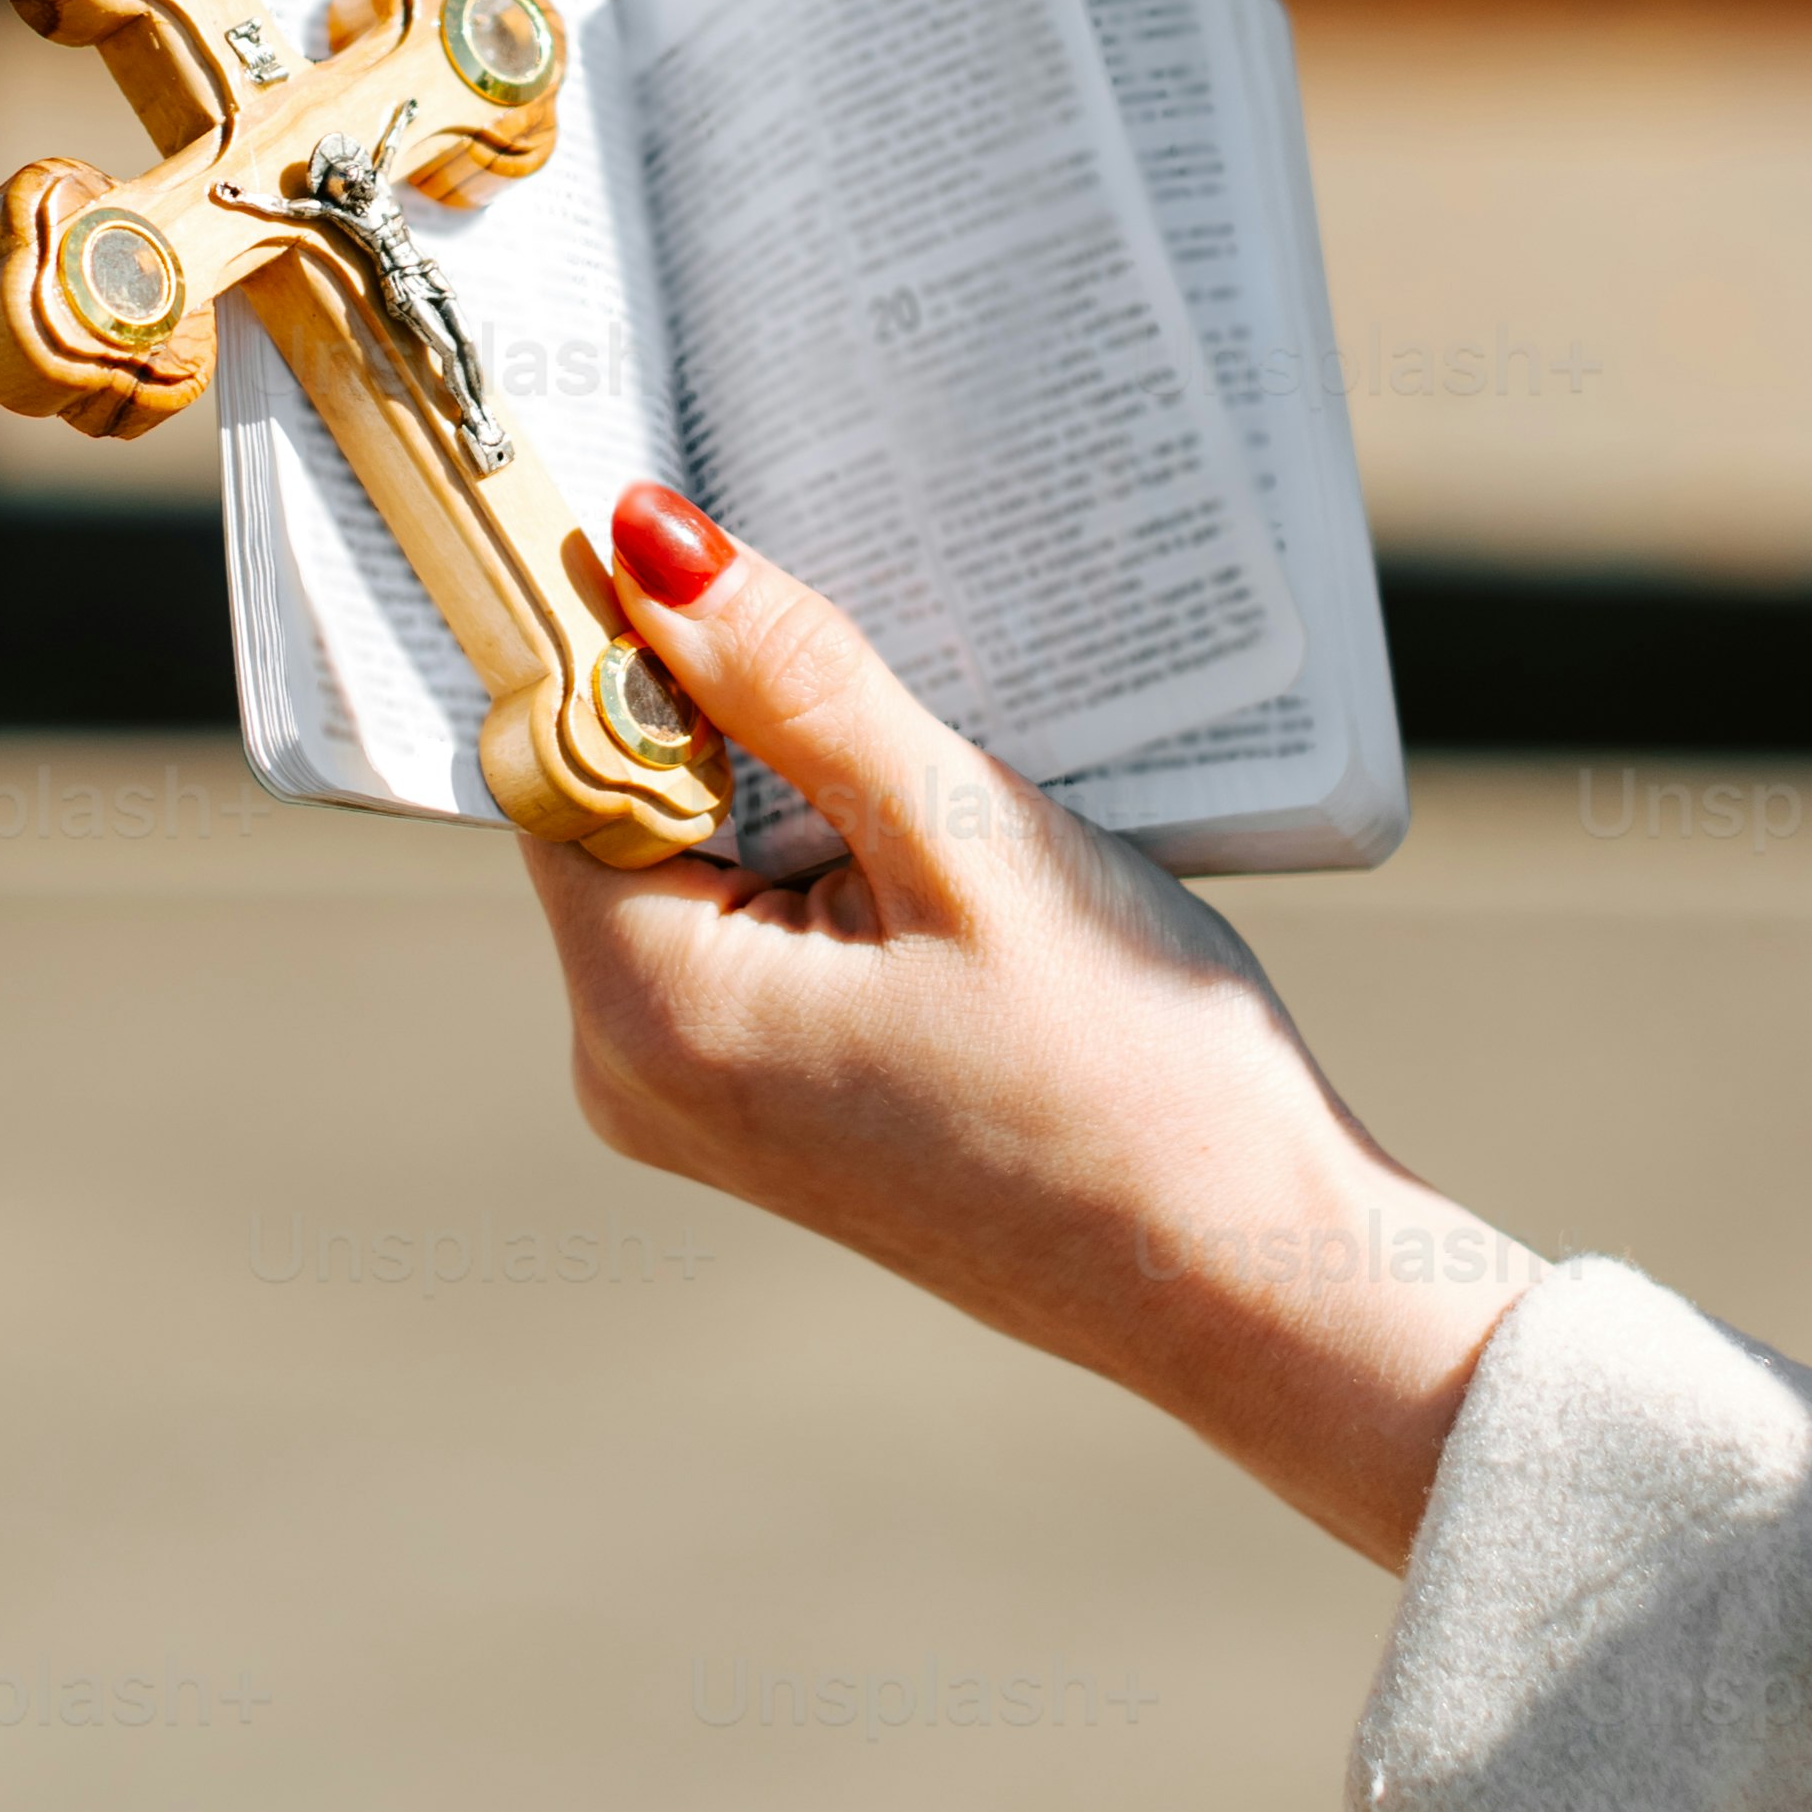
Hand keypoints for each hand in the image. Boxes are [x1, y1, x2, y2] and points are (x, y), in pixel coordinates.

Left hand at [526, 489, 1541, 1569]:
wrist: (1249, 1279)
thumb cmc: (1133, 1074)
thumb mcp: (966, 839)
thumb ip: (797, 682)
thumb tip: (647, 543)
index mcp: (651, 1010)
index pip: (562, 759)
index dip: (627, 641)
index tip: (706, 533)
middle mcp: (633, 1072)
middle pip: (619, 808)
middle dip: (718, 701)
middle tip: (844, 611)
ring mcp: (698, 1105)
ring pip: (692, 863)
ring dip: (783, 773)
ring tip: (916, 729)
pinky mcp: (768, 1112)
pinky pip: (745, 933)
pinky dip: (815, 854)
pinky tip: (925, 825)